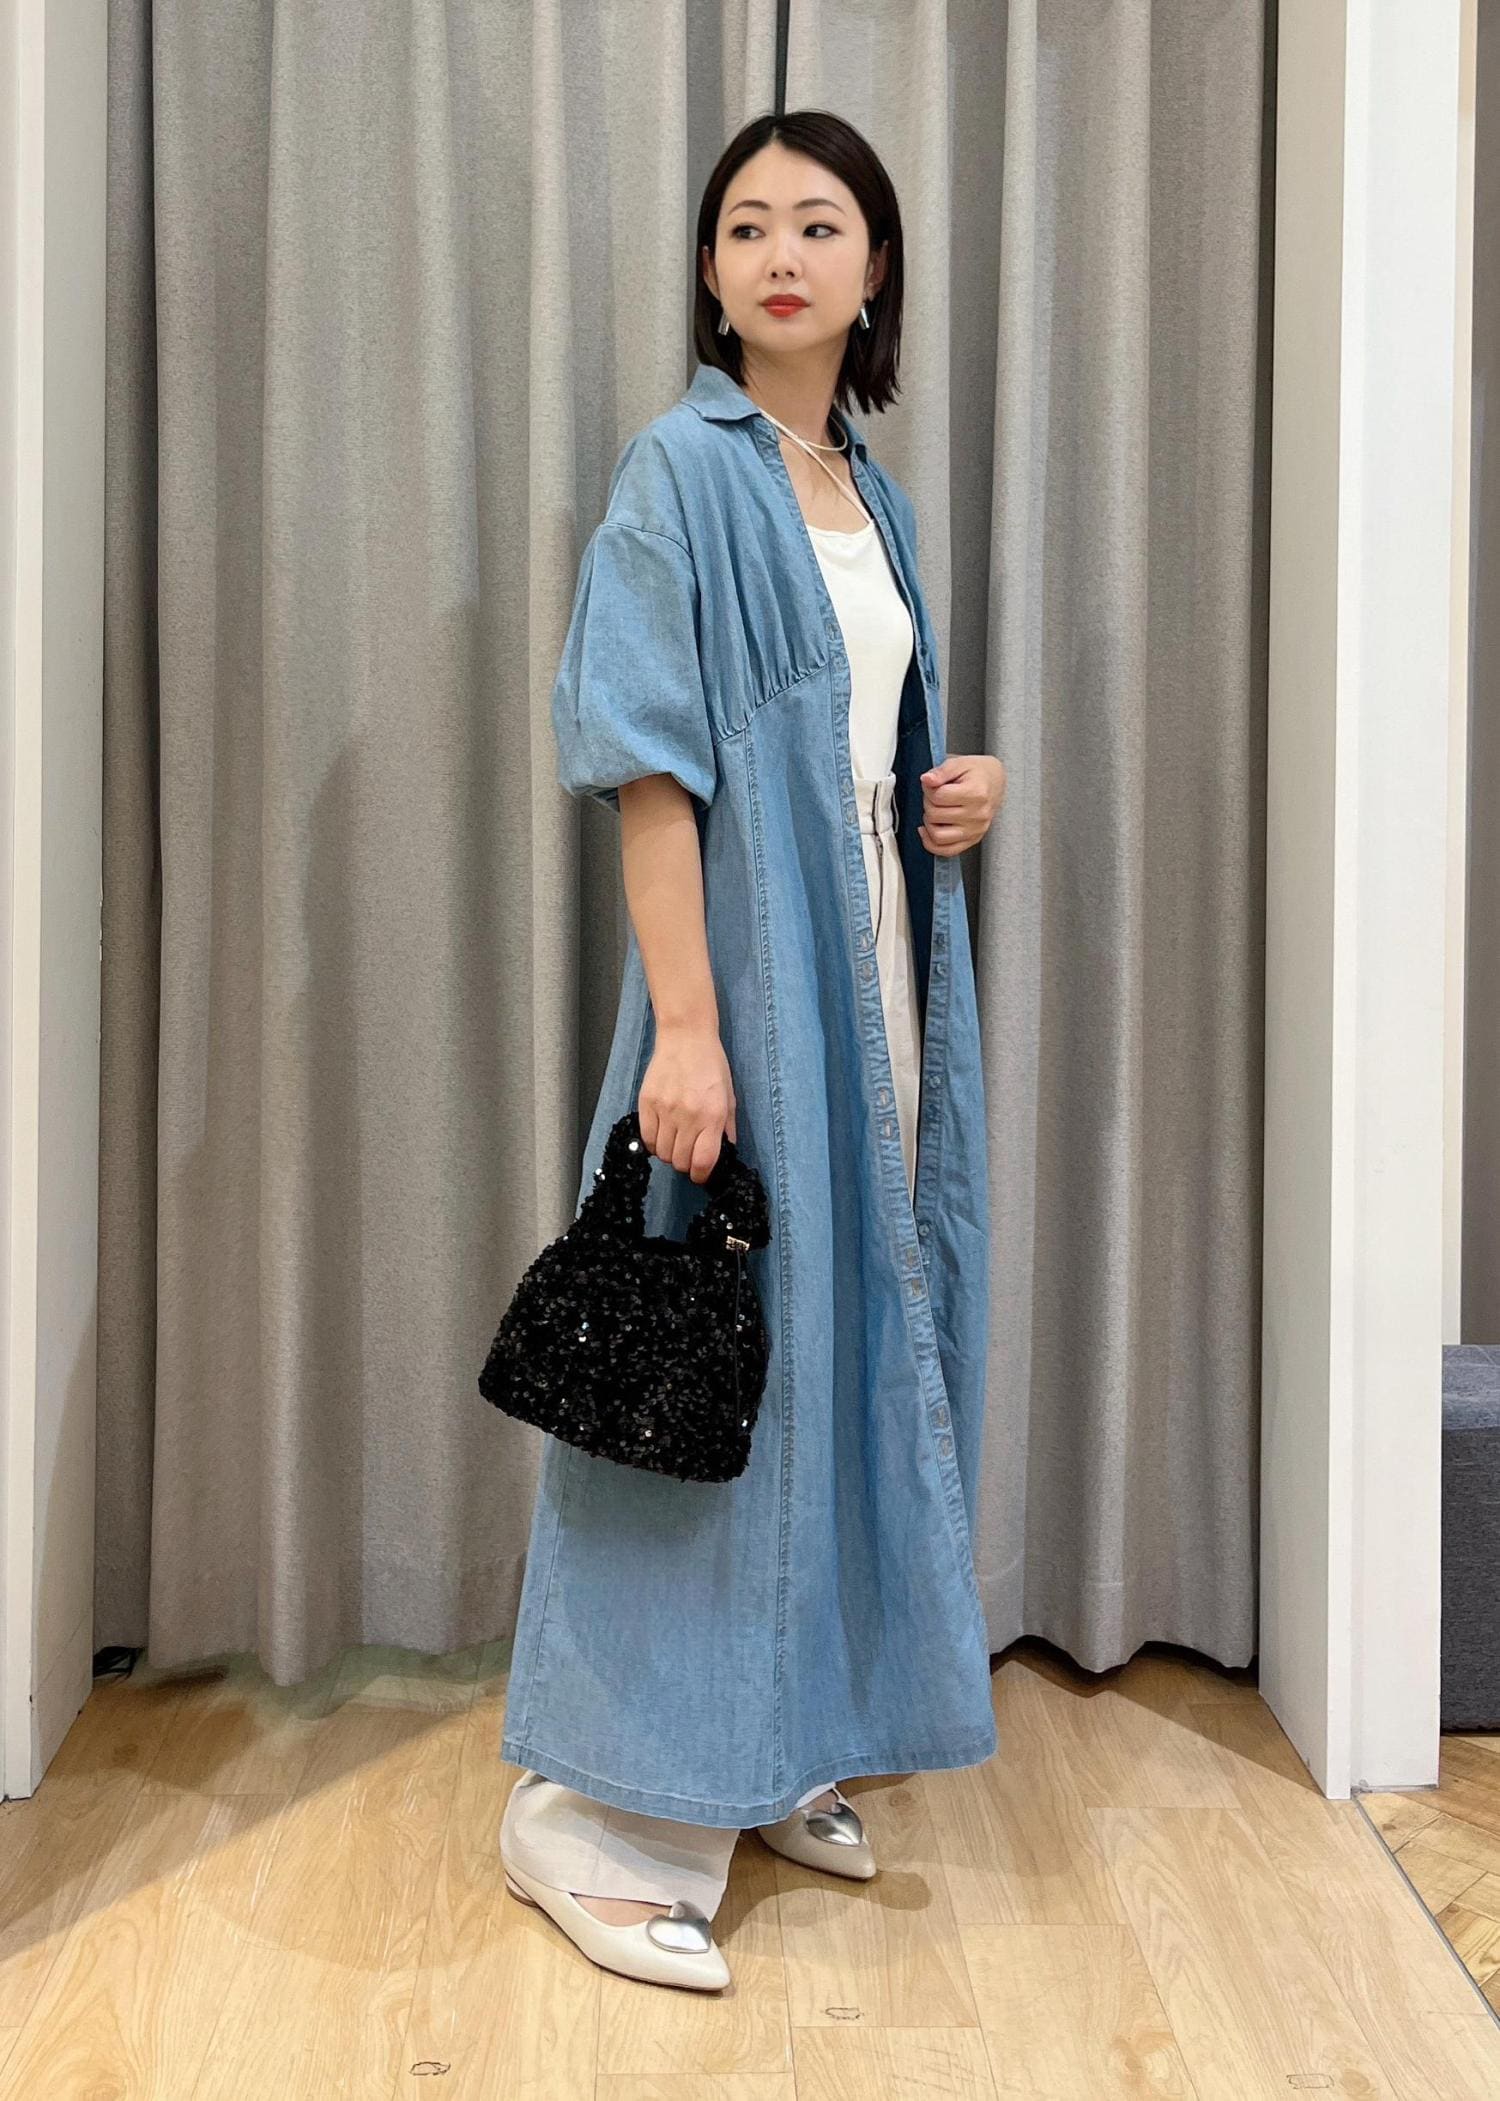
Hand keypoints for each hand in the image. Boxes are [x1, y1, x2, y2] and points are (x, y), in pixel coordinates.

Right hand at [637, 1029, 737, 1184]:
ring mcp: (665, 1110)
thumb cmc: (711, 1065)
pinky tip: (662, 1135)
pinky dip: (654, 1144)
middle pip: (680, 1162)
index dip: (701, 1176)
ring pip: (662, 1154)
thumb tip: (726, 1151)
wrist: (686, 1038)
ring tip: (676, 1143)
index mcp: (712, 1116)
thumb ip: (728, 1127)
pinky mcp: (646, 1103)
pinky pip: (647, 1138)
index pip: (703, 1162)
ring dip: (670, 1154)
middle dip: (686, 1165)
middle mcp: (688, 1116)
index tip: (701, 1174)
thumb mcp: (729, 1096)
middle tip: (689, 1156)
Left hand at [917, 753, 1005, 855]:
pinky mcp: (973, 840)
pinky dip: (931, 843)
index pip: (937, 796)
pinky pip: (946, 851)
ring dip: (929, 822)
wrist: (994, 782)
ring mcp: (976, 830)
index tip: (933, 784)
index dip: (928, 788)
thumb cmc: (977, 772)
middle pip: (935, 815)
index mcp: (976, 793)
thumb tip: (926, 780)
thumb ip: (941, 771)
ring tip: (935, 810)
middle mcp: (978, 815)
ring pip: (937, 836)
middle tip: (935, 796)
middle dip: (928, 803)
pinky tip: (927, 830)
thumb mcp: (959, 763)